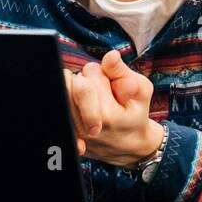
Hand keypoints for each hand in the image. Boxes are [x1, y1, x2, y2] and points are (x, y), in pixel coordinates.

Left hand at [61, 50, 161, 166]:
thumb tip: (110, 56)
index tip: (113, 86)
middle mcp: (84, 128)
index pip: (88, 76)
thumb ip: (122, 72)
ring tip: (93, 102)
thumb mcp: (141, 90)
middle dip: (85, 81)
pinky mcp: (67, 136)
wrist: (129, 145)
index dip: (101, 75)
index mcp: (106, 116)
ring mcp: (74, 134)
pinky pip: (60, 105)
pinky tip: (80, 109)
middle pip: (70, 83)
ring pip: (63, 94)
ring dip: (75, 93)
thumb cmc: (135, 113)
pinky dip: (69, 102)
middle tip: (101, 93)